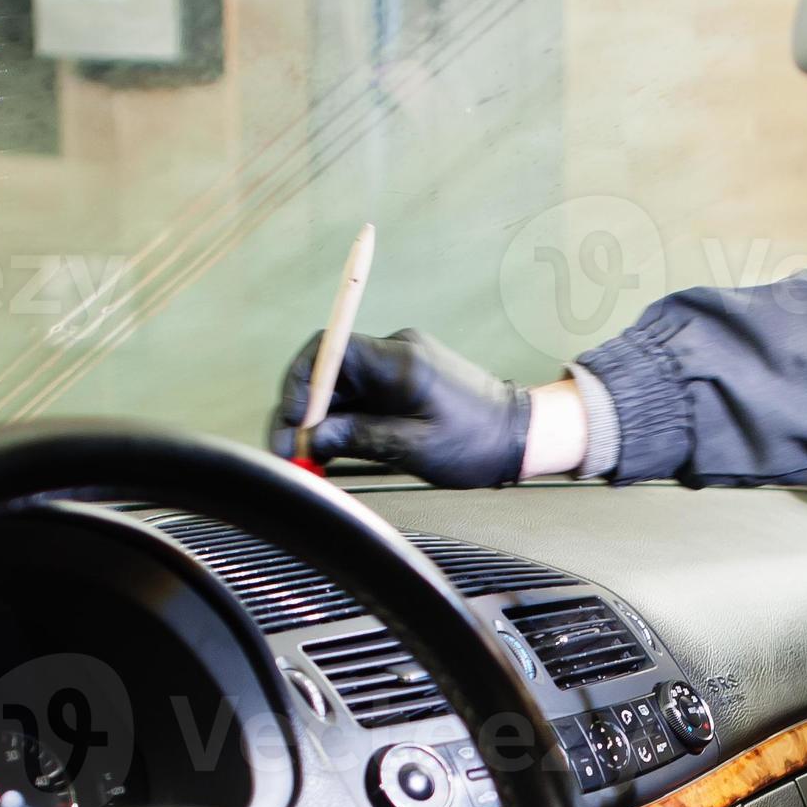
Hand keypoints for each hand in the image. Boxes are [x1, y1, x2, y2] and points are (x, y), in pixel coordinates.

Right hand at [268, 328, 531, 487]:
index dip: (302, 381)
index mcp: (400, 360)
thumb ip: (361, 438)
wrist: (519, 435)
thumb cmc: (477, 442)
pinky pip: (359, 396)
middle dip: (302, 409)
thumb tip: (312, 438)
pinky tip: (328, 450)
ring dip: (319, 420)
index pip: (331, 349)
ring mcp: (397, 367)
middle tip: (287, 450)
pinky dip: (340, 421)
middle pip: (329, 370)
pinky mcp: (400, 383)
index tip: (293, 420)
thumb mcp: (415, 447)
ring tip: (304, 458)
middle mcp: (395, 353)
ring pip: (340, 386)